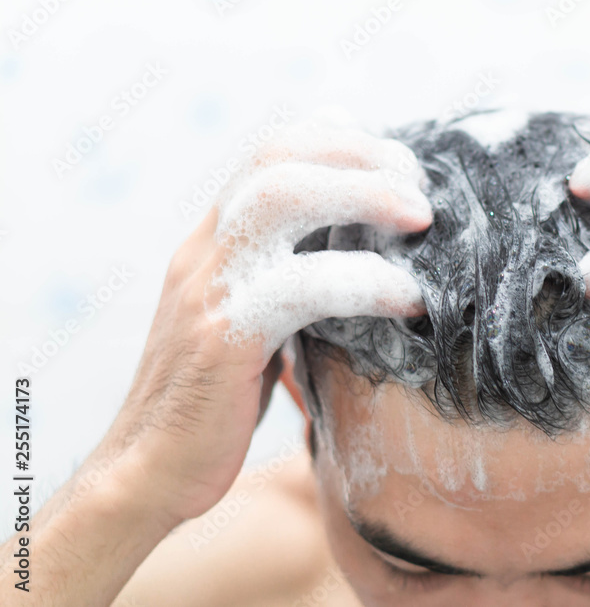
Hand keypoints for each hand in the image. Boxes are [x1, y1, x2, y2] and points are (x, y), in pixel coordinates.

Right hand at [103, 118, 431, 523]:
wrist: (149, 470)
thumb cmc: (219, 399)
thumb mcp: (255, 322)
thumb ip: (292, 280)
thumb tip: (365, 258)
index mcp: (216, 241)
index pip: (269, 152)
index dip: (338, 137)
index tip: (396, 161)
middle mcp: (206, 249)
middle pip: (276, 155)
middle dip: (358, 153)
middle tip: (419, 187)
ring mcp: (208, 287)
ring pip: (279, 197)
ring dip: (364, 195)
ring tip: (421, 220)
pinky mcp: (222, 337)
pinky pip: (300, 287)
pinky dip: (367, 282)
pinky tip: (410, 300)